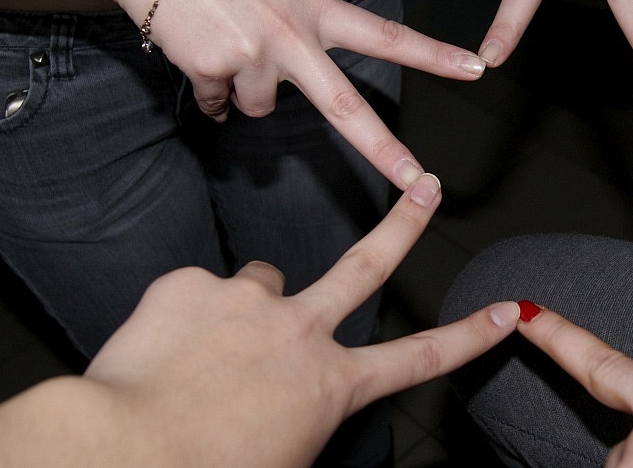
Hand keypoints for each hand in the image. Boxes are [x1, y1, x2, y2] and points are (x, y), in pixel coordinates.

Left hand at [0, 174, 519, 463]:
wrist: (125, 449)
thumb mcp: (282, 456)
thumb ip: (300, 414)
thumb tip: (285, 401)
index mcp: (330, 383)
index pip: (419, 357)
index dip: (469, 336)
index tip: (507, 311)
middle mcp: (301, 330)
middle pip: (366, 265)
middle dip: (403, 225)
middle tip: (425, 190)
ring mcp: (248, 300)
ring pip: (263, 280)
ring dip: (248, 306)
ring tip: (212, 345)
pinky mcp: (193, 284)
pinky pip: (198, 291)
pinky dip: (187, 315)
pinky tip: (166, 346)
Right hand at [108, 0, 487, 189]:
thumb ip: (300, 29)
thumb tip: (283, 86)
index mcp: (316, 8)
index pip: (386, 35)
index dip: (433, 54)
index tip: (474, 68)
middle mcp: (293, 36)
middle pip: (345, 107)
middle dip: (383, 150)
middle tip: (416, 181)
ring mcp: (255, 56)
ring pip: (261, 107)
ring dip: (246, 89)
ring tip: (226, 44)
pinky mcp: (216, 70)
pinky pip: (219, 104)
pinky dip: (211, 91)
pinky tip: (200, 56)